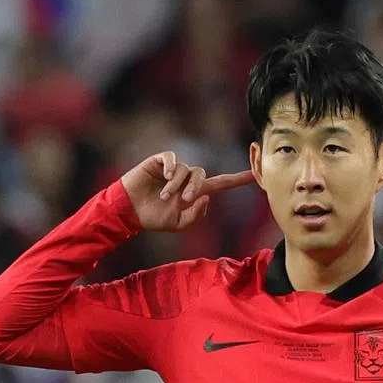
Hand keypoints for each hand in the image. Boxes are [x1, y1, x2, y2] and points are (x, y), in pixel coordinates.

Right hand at [120, 152, 254, 232]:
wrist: (128, 212)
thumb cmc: (151, 218)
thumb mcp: (177, 224)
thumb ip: (195, 215)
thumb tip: (207, 197)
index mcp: (194, 192)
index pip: (221, 183)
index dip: (237, 179)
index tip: (254, 175)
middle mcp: (186, 179)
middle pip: (202, 174)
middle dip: (196, 187)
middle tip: (184, 199)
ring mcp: (173, 170)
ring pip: (186, 169)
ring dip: (177, 185)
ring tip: (164, 196)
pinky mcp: (159, 162)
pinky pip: (172, 158)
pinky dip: (172, 168)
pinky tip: (165, 177)